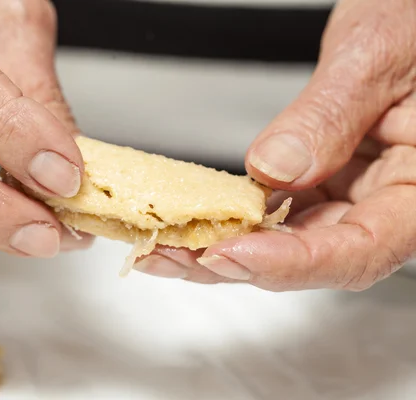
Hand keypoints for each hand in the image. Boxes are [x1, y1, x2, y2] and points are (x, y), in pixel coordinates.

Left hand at [135, 0, 415, 290]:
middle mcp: (385, 203)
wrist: (411, 12)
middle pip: (310, 256)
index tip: (229, 253)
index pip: (358, 248)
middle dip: (233, 262)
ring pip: (285, 239)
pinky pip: (277, 209)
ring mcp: (350, 194)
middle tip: (169, 256)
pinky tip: (193, 217)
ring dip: (221, 246)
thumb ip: (330, 116)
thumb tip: (276, 168)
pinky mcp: (322, 179)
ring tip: (164, 245)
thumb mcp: (377, 55)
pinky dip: (233, 216)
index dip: (290, 262)